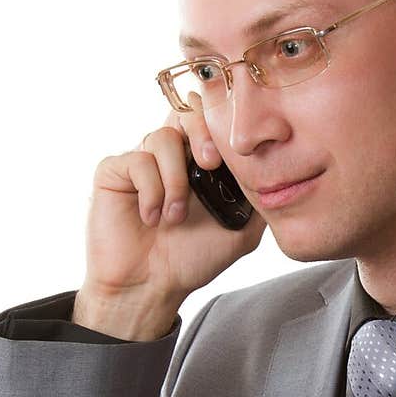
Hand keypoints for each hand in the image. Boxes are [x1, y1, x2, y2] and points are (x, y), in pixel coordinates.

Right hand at [78, 99, 264, 329]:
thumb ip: (258, 198)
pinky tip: (152, 218)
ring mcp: (143, 160)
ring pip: (161, 137)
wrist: (150, 286)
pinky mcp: (115, 171)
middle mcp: (172, 155)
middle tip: (209, 164)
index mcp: (201, 161)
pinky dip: (151, 191)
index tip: (234, 153)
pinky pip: (136, 161)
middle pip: (186, 110)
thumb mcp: (241, 230)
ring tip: (176, 217)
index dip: (223, 124)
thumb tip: (280, 171)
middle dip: (202, 131)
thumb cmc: (191, 259)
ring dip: (175, 180)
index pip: (212, 119)